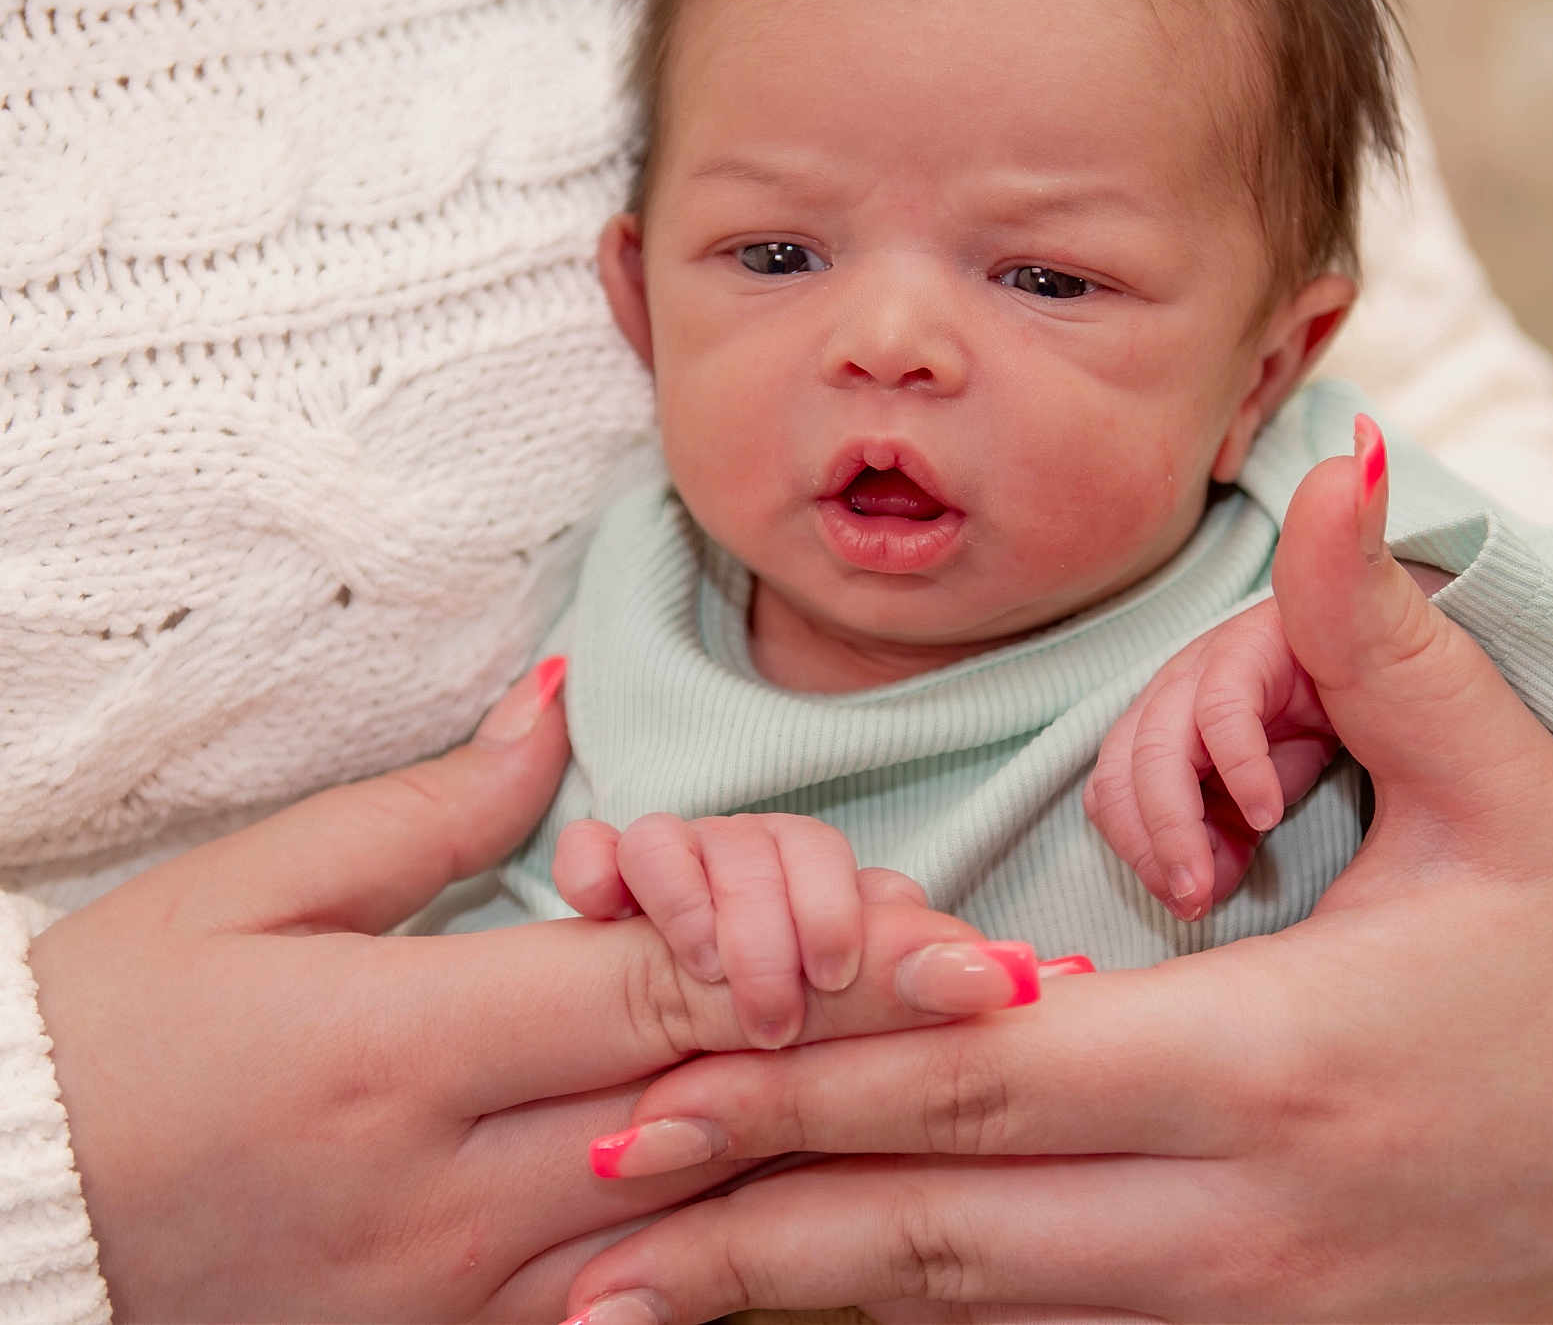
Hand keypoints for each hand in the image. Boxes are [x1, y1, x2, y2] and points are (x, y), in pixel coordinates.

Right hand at [27, 661, 1035, 1322]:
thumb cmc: (108, 1037)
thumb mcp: (247, 894)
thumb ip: (435, 807)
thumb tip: (564, 710)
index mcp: (396, 1049)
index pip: (660, 993)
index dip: (826, 961)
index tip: (961, 949)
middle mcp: (445, 1193)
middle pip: (716, 1106)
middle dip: (882, 1055)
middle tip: (1022, 1014)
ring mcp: (454, 1300)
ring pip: (701, 1225)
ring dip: (843, 1156)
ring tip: (972, 1105)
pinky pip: (630, 1310)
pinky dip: (736, 1255)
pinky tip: (834, 1211)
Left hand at [556, 446, 1552, 1324]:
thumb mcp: (1513, 800)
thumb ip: (1387, 647)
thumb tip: (1337, 475)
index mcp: (1272, 1058)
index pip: (985, 1078)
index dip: (801, 1088)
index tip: (638, 1099)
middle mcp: (1237, 1211)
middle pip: (945, 1227)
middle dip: (749, 1221)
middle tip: (574, 1228)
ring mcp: (1249, 1306)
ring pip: (981, 1310)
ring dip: (806, 1298)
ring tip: (635, 1302)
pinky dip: (927, 1321)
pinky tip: (822, 1315)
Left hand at [1086, 591, 1332, 921]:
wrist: (1372, 649)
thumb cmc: (1310, 723)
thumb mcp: (1260, 797)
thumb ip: (1227, 842)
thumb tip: (1198, 892)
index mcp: (1155, 731)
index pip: (1109, 796)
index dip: (1138, 855)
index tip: (1184, 902)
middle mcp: (1165, 695)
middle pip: (1118, 776)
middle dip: (1149, 851)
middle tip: (1191, 903)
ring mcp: (1199, 665)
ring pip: (1156, 748)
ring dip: (1178, 827)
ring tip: (1213, 881)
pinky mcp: (1244, 644)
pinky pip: (1223, 709)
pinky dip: (1241, 769)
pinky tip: (1268, 813)